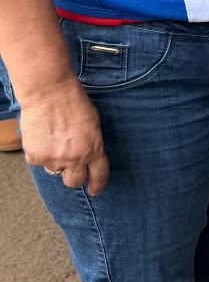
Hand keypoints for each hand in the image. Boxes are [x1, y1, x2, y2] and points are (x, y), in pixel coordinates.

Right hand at [20, 77, 108, 195]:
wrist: (49, 92)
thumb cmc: (73, 101)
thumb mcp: (93, 124)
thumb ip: (91, 144)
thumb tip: (87, 157)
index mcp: (94, 149)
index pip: (99, 175)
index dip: (97, 185)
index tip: (94, 190)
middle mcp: (75, 158)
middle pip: (74, 182)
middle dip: (73, 177)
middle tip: (70, 167)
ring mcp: (54, 158)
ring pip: (54, 170)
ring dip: (54, 160)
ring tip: (53, 140)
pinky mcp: (35, 156)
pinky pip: (37, 162)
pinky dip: (38, 153)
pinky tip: (41, 137)